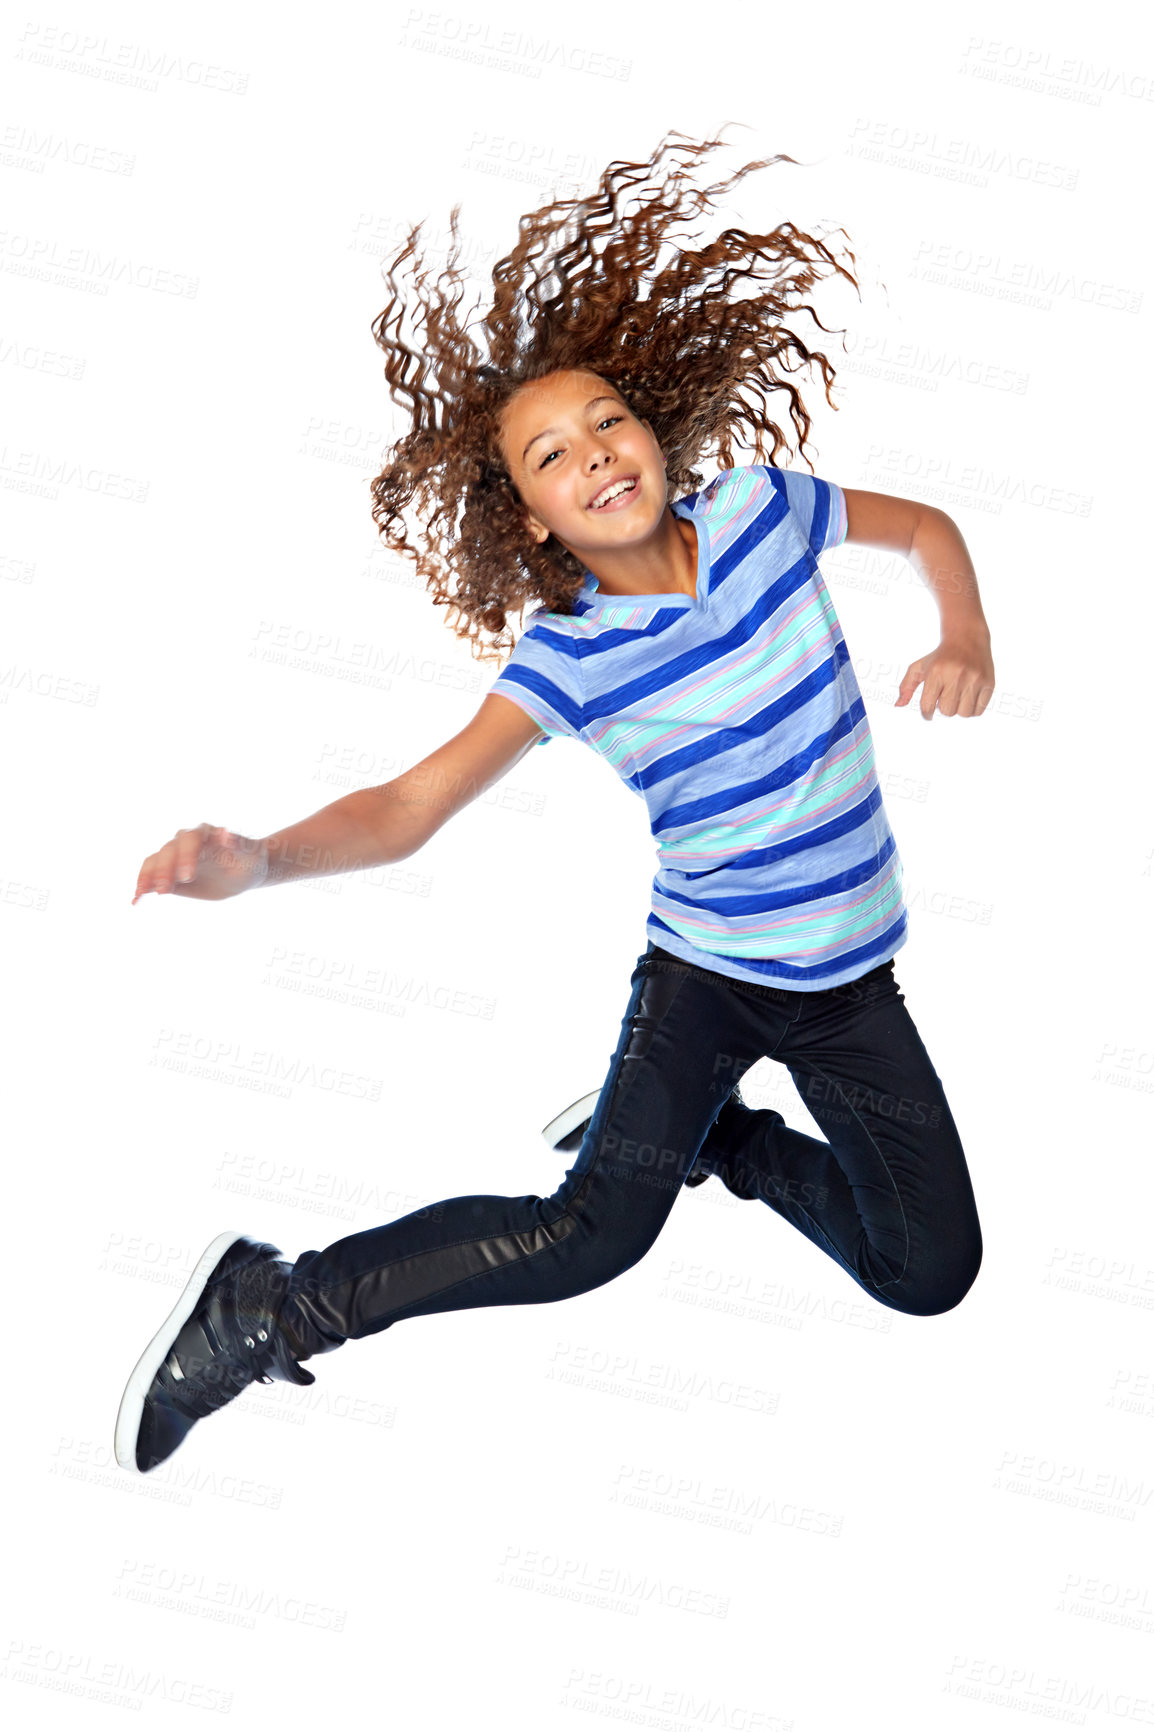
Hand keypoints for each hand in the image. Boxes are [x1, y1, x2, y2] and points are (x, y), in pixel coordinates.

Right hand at [133, 823, 267, 904]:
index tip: (188, 877)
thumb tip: (225, 833)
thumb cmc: (250, 860)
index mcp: (204, 834)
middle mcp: (185, 843)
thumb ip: (239, 843)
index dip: (185, 857)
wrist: (244, 874)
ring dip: (148, 877)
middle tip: (166, 892)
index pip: (189, 841)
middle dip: (164, 871)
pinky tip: (136, 900)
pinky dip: (143, 886)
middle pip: (167, 852)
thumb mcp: (251, 854)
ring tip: (142, 893)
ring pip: (155, 862)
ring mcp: (175, 858)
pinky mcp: (170, 874)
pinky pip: (151, 876)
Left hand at [895, 631, 994, 719]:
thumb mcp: (918, 667)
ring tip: (957, 697)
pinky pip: (978, 711)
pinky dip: (972, 710)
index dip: (926, 713)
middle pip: (947, 712)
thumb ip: (906, 686)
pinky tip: (968, 697)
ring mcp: (974, 679)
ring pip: (963, 714)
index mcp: (936, 672)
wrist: (967, 637)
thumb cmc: (939, 657)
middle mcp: (956, 675)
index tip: (928, 712)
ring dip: (958, 710)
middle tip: (945, 696)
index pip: (927, 706)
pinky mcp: (989, 682)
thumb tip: (898, 706)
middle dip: (943, 708)